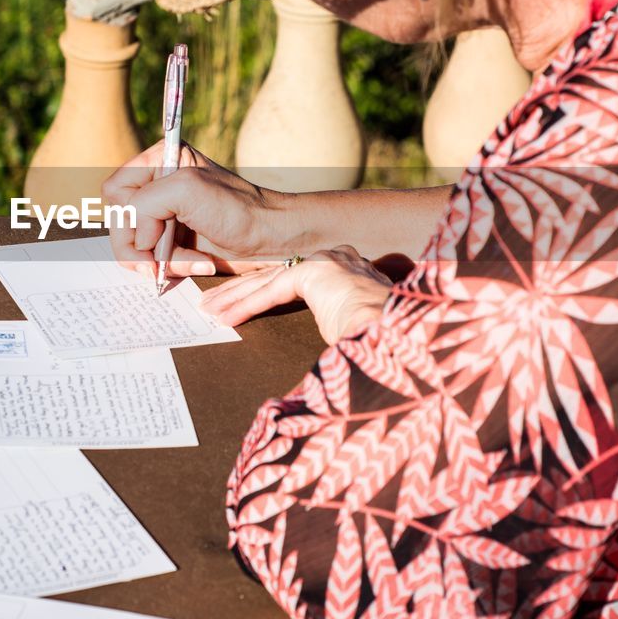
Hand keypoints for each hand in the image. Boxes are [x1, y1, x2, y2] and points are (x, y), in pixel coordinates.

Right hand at [101, 141, 289, 276]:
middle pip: (120, 223)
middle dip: (142, 246)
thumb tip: (137, 238)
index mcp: (160, 161)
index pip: (116, 191)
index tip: (153, 230)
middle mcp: (160, 186)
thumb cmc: (239, 208)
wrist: (274, 238)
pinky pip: (153, 261)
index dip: (129, 216)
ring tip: (192, 260)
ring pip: (135, 247)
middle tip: (159, 262)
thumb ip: (145, 204)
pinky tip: (199, 263)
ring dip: (161, 260)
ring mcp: (167, 216)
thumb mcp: (186, 190)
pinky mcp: (175, 241)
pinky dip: (173, 267)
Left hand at [200, 246, 392, 343]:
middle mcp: (340, 262)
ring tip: (210, 311)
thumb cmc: (387, 345)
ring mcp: (330, 264)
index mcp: (350, 275)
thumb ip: (336, 330)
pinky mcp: (317, 273)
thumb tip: (326, 357)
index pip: (295, 280)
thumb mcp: (353, 333)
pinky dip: (247, 306)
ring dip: (236, 298)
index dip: (264, 292)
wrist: (407, 338)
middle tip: (212, 302)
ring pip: (270, 281)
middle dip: (240, 291)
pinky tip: (225, 317)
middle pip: (277, 276)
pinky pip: (273, 290)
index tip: (239, 301)